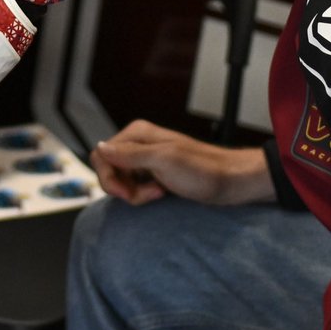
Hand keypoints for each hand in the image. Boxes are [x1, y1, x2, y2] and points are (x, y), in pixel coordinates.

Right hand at [91, 120, 274, 206]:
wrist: (231, 181)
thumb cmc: (204, 169)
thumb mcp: (164, 160)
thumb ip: (130, 154)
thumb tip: (99, 147)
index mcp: (137, 134)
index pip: (101, 155)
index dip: (109, 177)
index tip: (125, 193)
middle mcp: (138, 144)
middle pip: (109, 169)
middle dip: (123, 188)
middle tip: (148, 194)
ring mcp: (146, 160)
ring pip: (122, 181)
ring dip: (136, 194)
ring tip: (158, 193)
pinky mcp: (154, 175)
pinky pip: (135, 187)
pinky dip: (143, 195)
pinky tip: (161, 194)